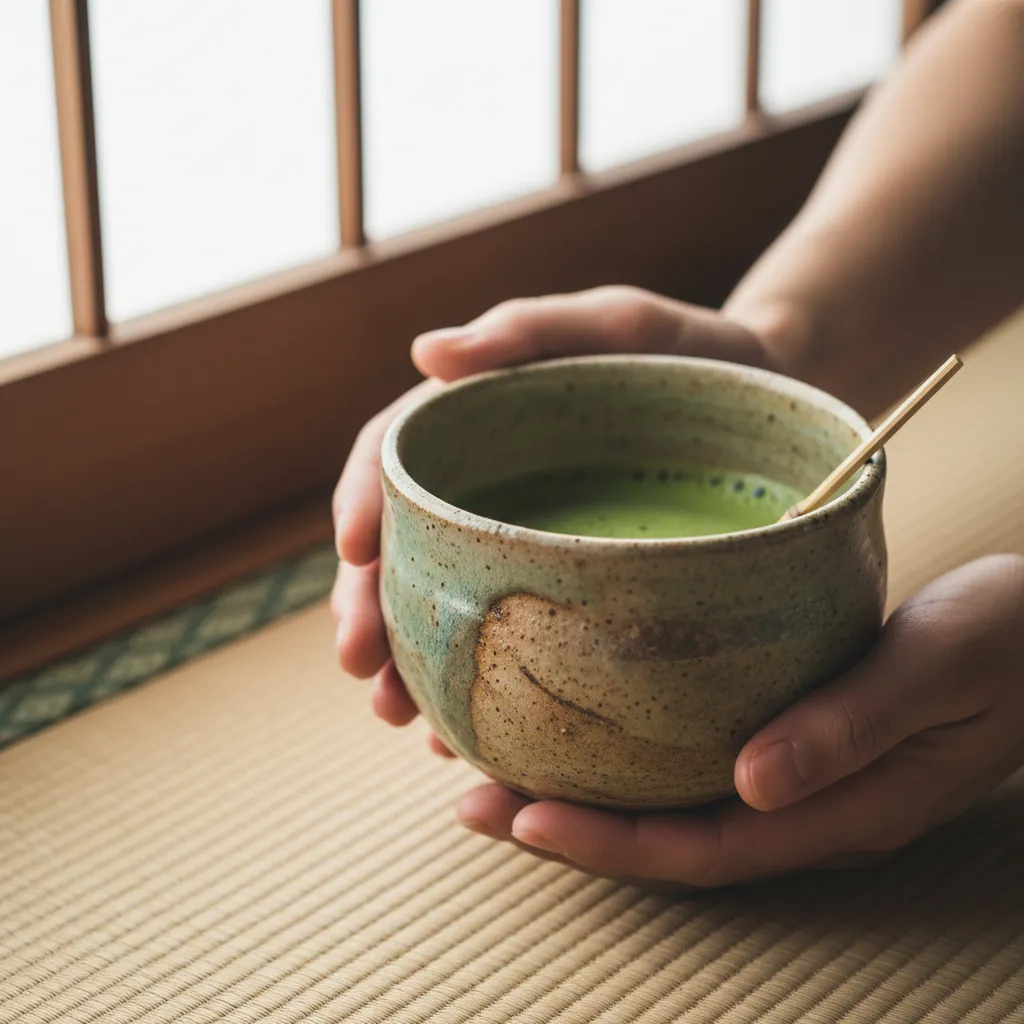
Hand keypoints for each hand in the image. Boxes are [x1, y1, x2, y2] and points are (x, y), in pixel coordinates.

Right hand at [330, 286, 773, 740]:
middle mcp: (494, 493)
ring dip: (412, 667)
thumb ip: (533, 329)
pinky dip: (484, 688)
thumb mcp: (622, 328)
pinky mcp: (571, 595)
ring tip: (403, 719)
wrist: (776, 410)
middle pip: (405, 549)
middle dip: (372, 610)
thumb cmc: (697, 358)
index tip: (351, 552)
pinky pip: (514, 644)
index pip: (397, 457)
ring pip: (446, 608)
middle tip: (363, 671)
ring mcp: (528, 548)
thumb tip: (425, 352)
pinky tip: (471, 735)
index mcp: (486, 423)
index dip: (362, 500)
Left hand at [457, 555, 1023, 886]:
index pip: (701, 849)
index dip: (606, 843)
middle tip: (469, 794)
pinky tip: (584, 716)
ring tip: (494, 760)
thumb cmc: (1005, 641)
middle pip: (666, 837)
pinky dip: (629, 749)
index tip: (518, 814)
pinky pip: (693, 757)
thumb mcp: (937, 667)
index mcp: (840, 807)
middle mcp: (806, 804)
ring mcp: (797, 773)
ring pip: (671, 801)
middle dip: (567, 826)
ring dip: (585, 788)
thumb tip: (750, 781)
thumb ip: (850, 724)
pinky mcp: (792, 732)